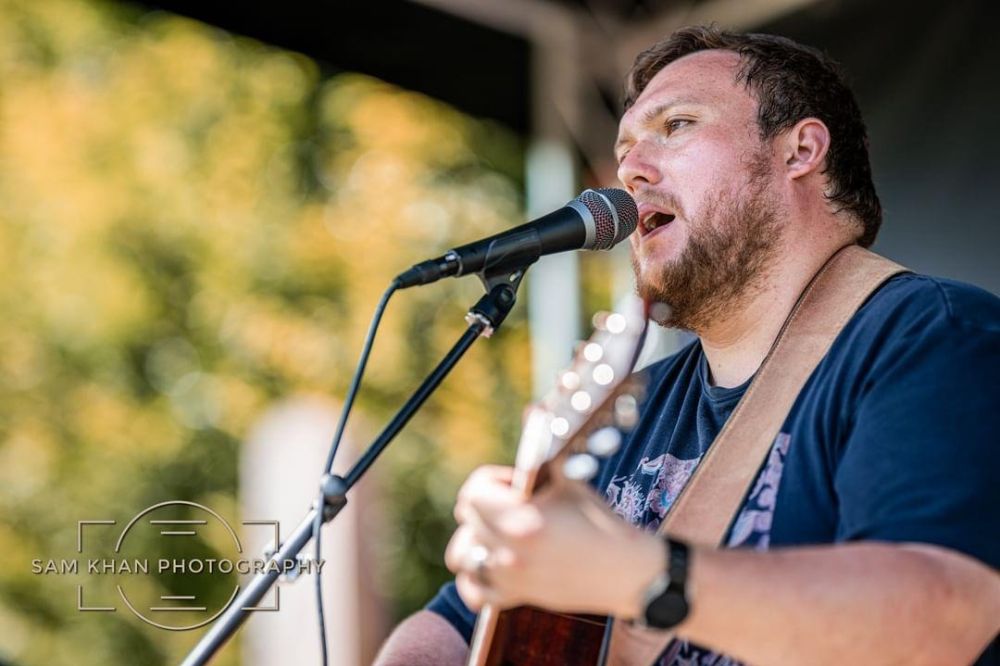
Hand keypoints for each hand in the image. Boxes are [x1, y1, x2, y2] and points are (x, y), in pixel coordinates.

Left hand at [444, 465, 664, 617]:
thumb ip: (543, 451)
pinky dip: (477, 577)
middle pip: (467, 518)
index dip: (491, 481)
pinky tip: (493, 562)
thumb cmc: (600, 522)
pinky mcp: (519, 596)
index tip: (515, 483)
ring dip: (474, 540)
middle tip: (514, 503)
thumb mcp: (571, 480)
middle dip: (486, 504)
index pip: (473, 493)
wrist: (627, 571)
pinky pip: (475, 591)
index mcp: (521, 520)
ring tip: (498, 532)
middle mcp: (511, 552)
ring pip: (461, 555)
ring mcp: (512, 577)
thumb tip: (534, 410)